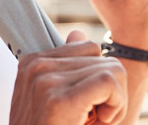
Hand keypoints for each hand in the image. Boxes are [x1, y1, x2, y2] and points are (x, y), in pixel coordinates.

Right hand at [9, 30, 127, 124]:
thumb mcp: (56, 100)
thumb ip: (67, 67)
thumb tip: (78, 33)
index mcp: (31, 63)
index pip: (87, 47)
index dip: (96, 79)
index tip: (84, 107)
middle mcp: (35, 66)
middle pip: (102, 57)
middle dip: (107, 92)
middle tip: (90, 120)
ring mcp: (44, 80)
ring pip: (111, 69)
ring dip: (112, 103)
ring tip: (88, 123)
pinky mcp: (58, 99)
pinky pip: (110, 81)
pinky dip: (116, 106)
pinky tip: (98, 124)